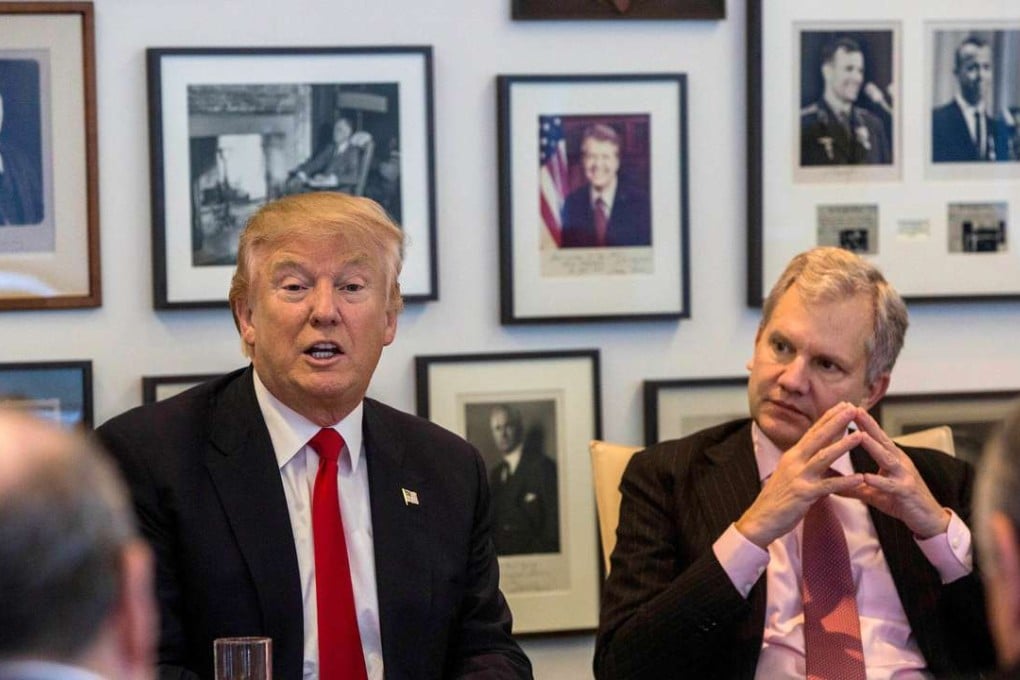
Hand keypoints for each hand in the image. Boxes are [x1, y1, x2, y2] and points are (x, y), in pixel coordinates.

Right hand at [736, 402, 864, 547]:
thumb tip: (820, 451)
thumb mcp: (789, 473)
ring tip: (860, 436)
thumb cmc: (777, 498)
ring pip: (824, 457)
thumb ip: (804, 461)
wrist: (761, 519)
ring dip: (843, 446)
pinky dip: (844, 481)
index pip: (813, 432)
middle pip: (818, 438)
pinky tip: (859, 478)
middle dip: (836, 422)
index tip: (843, 405)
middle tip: (852, 408)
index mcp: (792, 455)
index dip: (828, 417)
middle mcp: (794, 461)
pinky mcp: (803, 494)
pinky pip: (827, 486)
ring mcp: (798, 477)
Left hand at [839, 408, 949, 538]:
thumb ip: (852, 486)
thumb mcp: (873, 493)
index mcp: (891, 458)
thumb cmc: (900, 501)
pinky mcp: (907, 492)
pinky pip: (892, 485)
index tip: (848, 408)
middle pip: (882, 441)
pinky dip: (879, 481)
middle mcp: (899, 463)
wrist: (928, 519)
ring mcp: (904, 476)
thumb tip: (829, 484)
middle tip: (854, 410)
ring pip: (888, 459)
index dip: (863, 423)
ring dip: (874, 447)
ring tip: (860, 436)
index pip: (876, 437)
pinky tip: (866, 477)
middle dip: (868, 425)